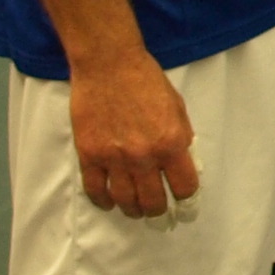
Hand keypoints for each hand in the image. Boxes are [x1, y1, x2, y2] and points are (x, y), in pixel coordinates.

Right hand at [69, 46, 199, 220]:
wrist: (109, 64)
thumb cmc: (145, 79)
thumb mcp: (177, 107)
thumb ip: (180, 137)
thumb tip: (182, 163)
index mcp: (171, 142)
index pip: (184, 187)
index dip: (186, 199)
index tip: (183, 203)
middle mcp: (144, 156)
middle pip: (153, 202)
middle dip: (158, 211)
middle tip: (158, 211)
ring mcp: (114, 158)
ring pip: (125, 202)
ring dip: (133, 210)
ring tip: (135, 209)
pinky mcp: (89, 155)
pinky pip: (95, 190)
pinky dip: (103, 201)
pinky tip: (109, 201)